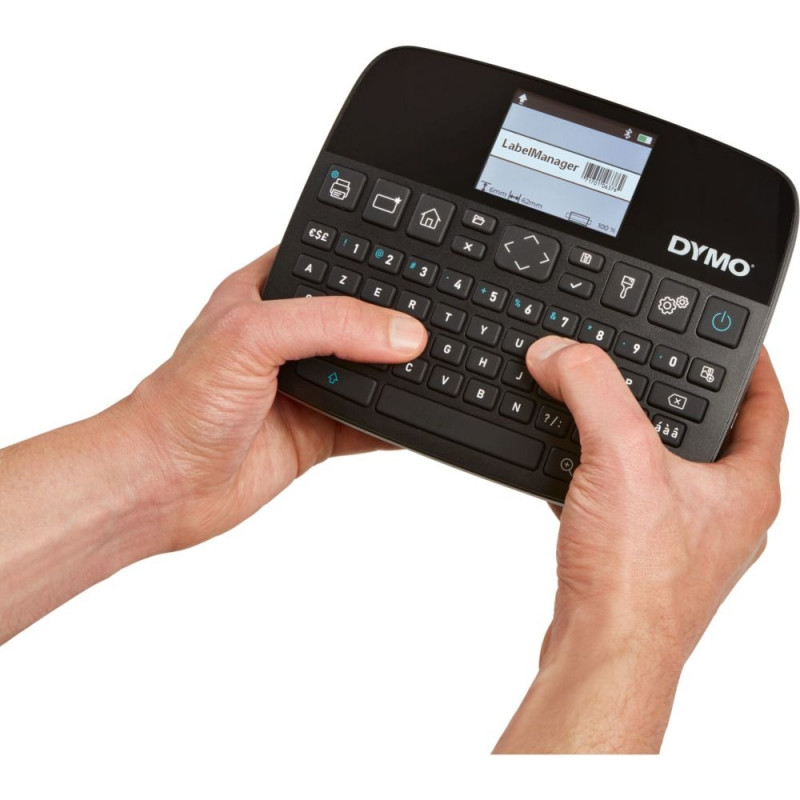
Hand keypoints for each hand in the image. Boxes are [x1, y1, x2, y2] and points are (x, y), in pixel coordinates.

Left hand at [129, 247, 426, 549]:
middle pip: (361, 321)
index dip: (371, 261)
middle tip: (440, 316)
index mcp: (268, 295)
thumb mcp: (251, 336)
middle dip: (397, 322)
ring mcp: (309, 386)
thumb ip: (330, 325)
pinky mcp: (319, 432)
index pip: (331, 263)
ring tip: (442, 362)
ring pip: (372, 373)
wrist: (164, 486)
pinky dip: (399, 423)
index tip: (419, 262)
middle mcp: (292, 338)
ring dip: (402, 373)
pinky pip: (373, 424)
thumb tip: (401, 333)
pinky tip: (421, 415)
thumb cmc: (180, 402)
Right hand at [494, 338, 786, 752]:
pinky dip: (602, 477)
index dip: (751, 363)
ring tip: (606, 411)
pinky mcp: (641, 557)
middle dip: (680, 399)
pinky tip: (572, 469)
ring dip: (634, 439)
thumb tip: (560, 353)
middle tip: (655, 369)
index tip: (727, 337)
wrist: (601, 652)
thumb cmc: (636, 580)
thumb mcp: (620, 457)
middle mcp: (722, 514)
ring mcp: (683, 540)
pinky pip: (627, 500)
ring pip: (665, 470)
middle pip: (712, 435)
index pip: (767, 404)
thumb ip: (590, 388)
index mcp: (744, 487)